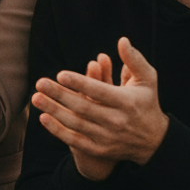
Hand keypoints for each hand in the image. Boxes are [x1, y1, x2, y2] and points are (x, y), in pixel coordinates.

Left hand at [32, 36, 168, 179]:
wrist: (154, 142)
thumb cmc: (146, 103)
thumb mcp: (147, 80)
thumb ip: (134, 60)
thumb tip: (122, 40)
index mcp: (127, 102)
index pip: (100, 92)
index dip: (81, 83)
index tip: (61, 74)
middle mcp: (117, 121)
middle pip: (84, 107)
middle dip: (60, 95)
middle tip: (40, 82)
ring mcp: (108, 137)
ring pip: (76, 124)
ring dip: (54, 111)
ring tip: (36, 98)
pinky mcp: (100, 149)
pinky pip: (75, 140)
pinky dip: (58, 131)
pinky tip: (43, 118)